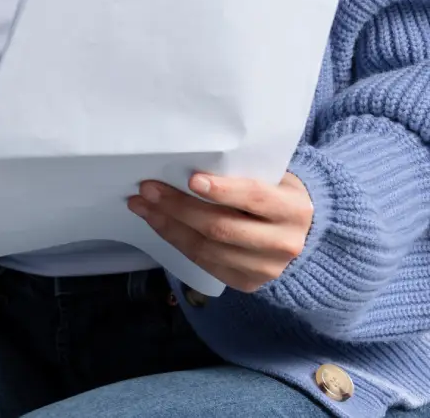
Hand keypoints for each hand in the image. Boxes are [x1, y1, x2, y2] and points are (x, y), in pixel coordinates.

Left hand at [127, 172, 312, 291]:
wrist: (304, 237)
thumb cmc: (277, 196)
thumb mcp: (275, 179)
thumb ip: (244, 174)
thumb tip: (186, 164)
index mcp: (294, 210)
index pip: (255, 198)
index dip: (223, 190)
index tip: (192, 179)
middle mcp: (284, 243)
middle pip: (222, 227)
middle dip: (179, 207)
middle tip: (148, 189)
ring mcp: (266, 268)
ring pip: (208, 249)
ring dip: (169, 226)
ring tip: (142, 206)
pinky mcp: (248, 283)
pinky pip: (205, 263)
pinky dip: (177, 242)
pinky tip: (159, 224)